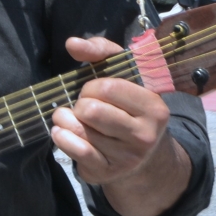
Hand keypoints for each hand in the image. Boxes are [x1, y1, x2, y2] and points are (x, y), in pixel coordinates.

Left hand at [53, 35, 191, 215]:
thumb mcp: (122, 75)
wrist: (141, 157)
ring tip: (71, 118)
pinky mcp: (108, 171)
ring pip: (79, 130)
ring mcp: (128, 157)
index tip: (94, 91)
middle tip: (85, 108)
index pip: (107, 87)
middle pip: (90, 110)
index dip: (91, 86)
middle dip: (80, 104)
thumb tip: (72, 43)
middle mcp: (145, 134)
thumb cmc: (126, 107)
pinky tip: (61, 132)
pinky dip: (61, 137)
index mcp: (154, 106)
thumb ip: (100, 52)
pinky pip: (76, 151)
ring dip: (65, 120)